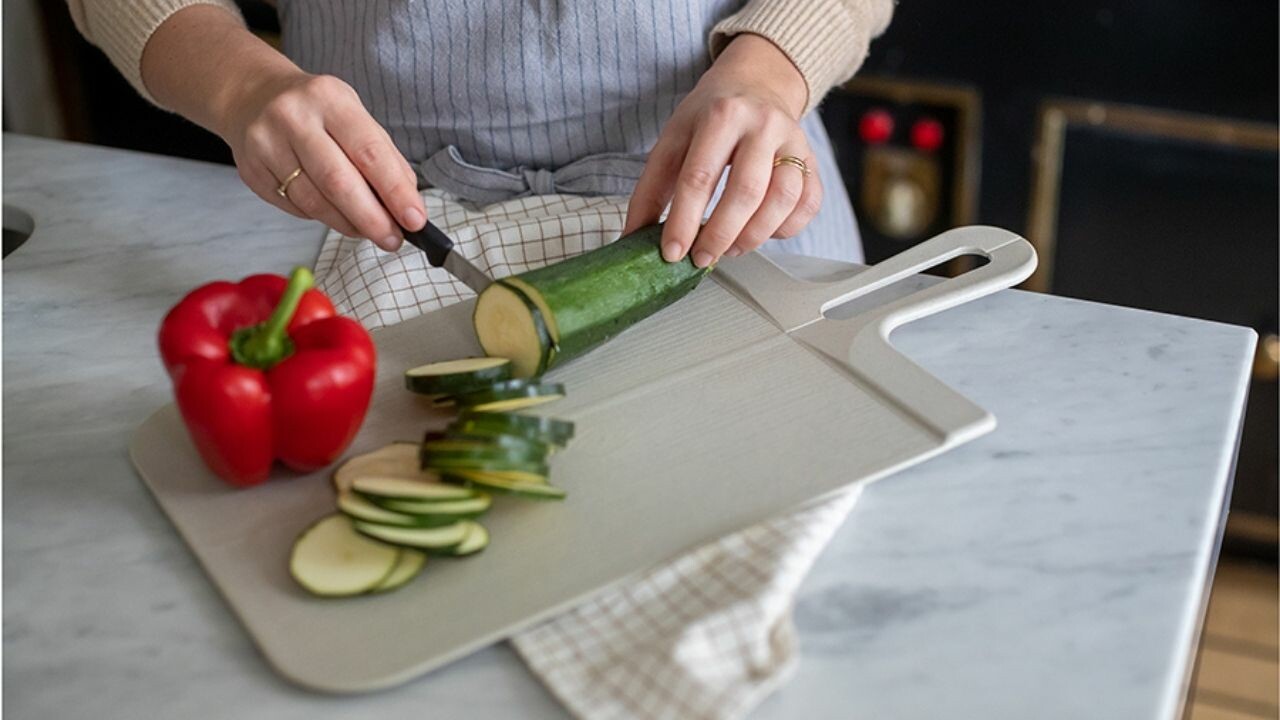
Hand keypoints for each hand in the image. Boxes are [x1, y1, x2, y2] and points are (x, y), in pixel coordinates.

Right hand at [141, 6, 425, 250]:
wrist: (252, 96)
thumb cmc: (315, 110)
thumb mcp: (353, 115)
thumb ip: (383, 156)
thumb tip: (408, 202)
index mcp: (330, 99)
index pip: (369, 152)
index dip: (395, 191)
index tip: (415, 219)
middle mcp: (294, 118)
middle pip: (339, 182)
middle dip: (372, 219)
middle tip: (393, 239)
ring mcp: (267, 144)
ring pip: (315, 202)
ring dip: (348, 224)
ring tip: (367, 231)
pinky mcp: (251, 170)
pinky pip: (294, 207)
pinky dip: (321, 217)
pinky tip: (333, 214)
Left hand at [624, 34, 821, 266]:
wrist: (758, 82)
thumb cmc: (712, 115)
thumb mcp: (674, 138)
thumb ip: (652, 187)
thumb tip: (633, 237)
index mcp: (721, 115)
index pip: (699, 177)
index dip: (684, 221)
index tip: (672, 252)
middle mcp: (762, 124)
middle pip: (745, 191)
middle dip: (720, 235)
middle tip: (702, 258)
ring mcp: (794, 142)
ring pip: (783, 200)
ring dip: (754, 236)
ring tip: (731, 248)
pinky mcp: (812, 159)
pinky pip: (808, 203)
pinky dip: (787, 228)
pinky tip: (763, 232)